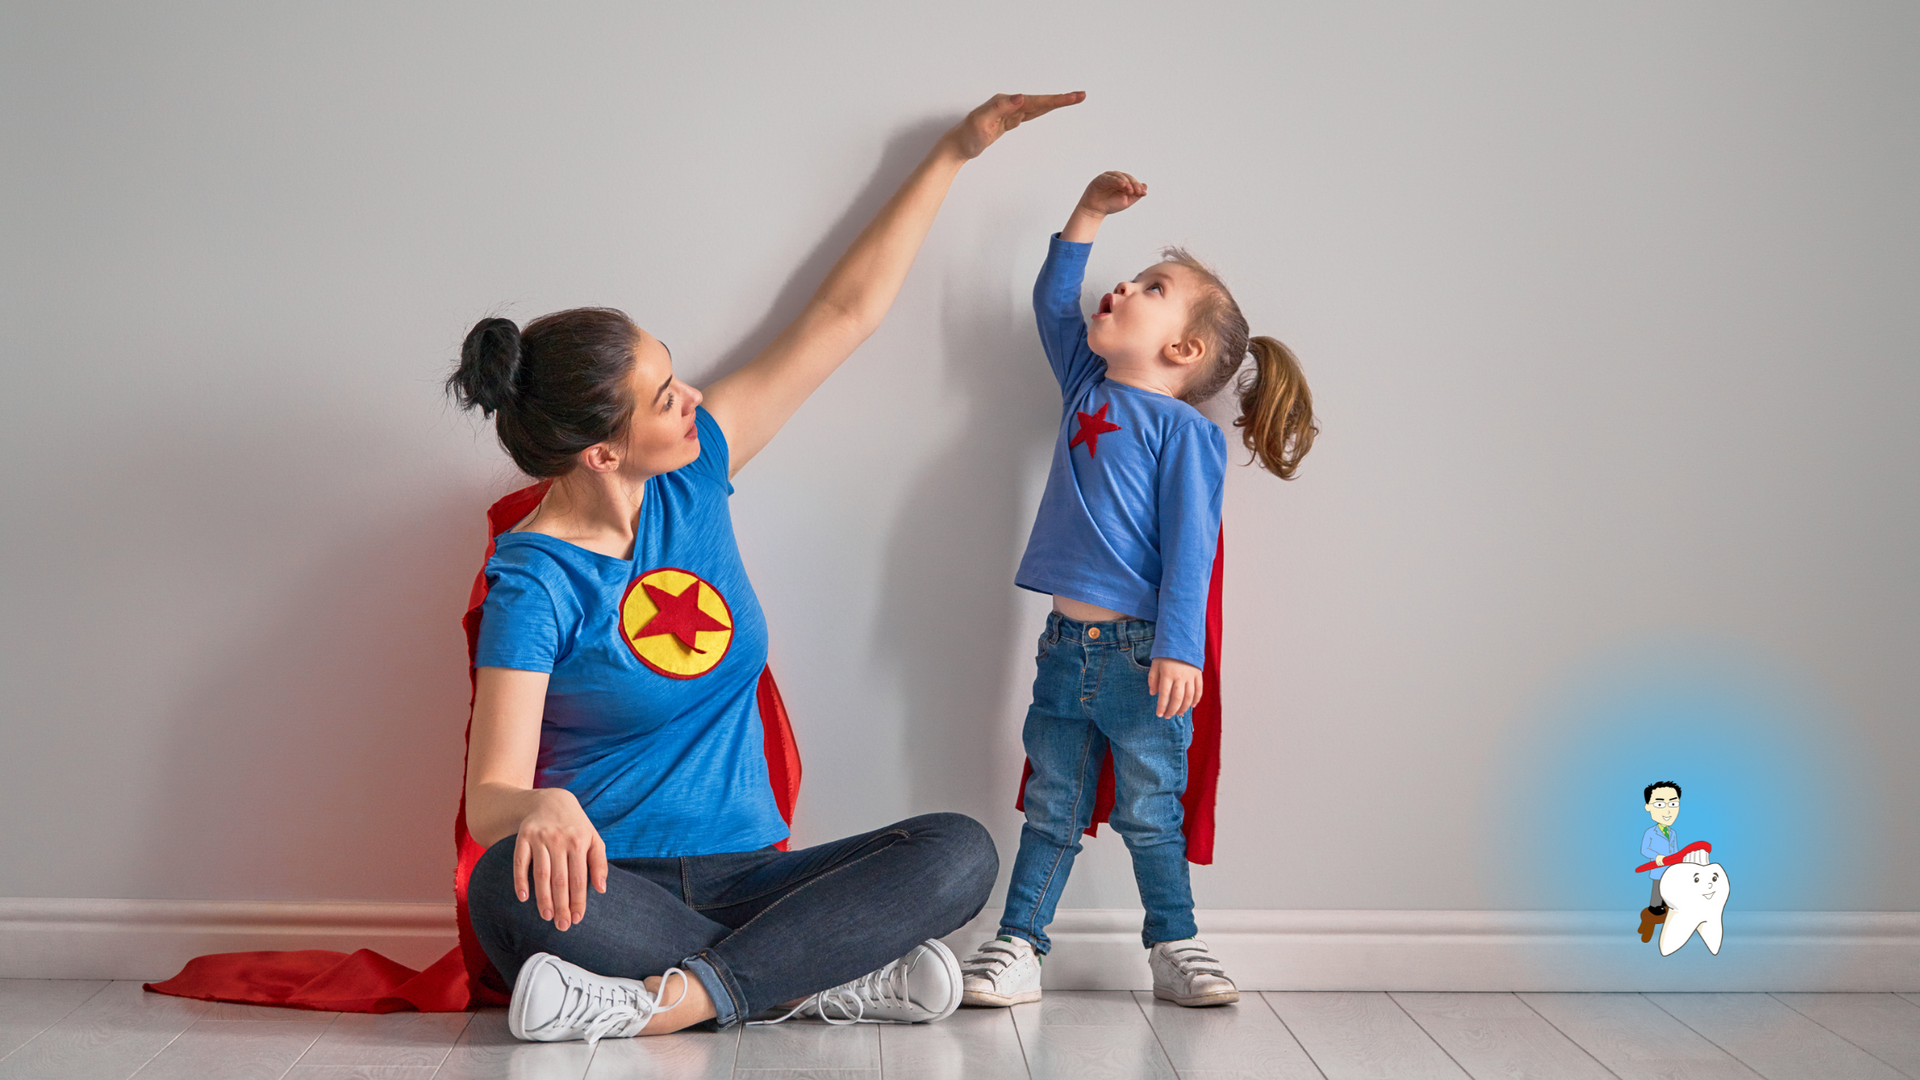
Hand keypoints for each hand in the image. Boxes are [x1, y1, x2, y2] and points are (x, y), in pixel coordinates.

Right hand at [512, 787, 607, 931]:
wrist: (550, 800)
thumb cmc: (575, 826)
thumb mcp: (593, 839)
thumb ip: (599, 863)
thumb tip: (601, 889)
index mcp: (579, 841)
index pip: (579, 878)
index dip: (578, 900)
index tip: (577, 919)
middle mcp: (559, 840)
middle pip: (560, 879)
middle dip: (561, 905)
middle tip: (562, 925)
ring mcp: (540, 838)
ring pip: (541, 874)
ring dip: (543, 898)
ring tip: (546, 916)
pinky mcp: (523, 837)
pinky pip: (520, 862)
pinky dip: (520, 880)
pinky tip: (523, 898)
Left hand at [943, 91, 1084, 160]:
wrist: (958, 145)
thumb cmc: (967, 136)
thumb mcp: (982, 122)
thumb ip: (1000, 108)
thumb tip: (1021, 97)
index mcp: (1005, 102)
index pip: (1035, 101)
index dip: (1054, 100)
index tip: (1070, 97)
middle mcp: (1008, 103)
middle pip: (1040, 101)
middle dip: (1061, 99)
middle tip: (1080, 95)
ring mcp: (1009, 111)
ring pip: (1037, 106)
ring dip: (1054, 103)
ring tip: (1072, 99)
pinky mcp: (1009, 120)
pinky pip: (1030, 114)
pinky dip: (1042, 109)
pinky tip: (1050, 107)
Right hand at [1078, 170, 1147, 216]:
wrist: (1096, 210)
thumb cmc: (1110, 205)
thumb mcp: (1126, 201)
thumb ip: (1136, 195)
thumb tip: (1145, 186)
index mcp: (1123, 182)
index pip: (1133, 181)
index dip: (1138, 186)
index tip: (1143, 193)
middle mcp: (1116, 178)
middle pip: (1127, 177)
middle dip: (1133, 184)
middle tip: (1137, 191)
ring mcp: (1108, 177)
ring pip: (1119, 176)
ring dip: (1125, 181)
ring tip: (1130, 189)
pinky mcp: (1100, 179)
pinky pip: (1109, 178)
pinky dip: (1116, 180)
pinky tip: (1122, 185)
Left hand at [1148, 657, 1202, 718]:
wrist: (1181, 640)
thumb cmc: (1166, 654)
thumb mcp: (1155, 664)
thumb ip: (1153, 679)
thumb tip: (1153, 693)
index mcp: (1167, 674)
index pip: (1164, 695)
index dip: (1162, 707)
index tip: (1159, 714)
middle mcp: (1180, 676)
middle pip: (1177, 698)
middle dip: (1172, 710)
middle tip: (1168, 716)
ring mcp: (1190, 676)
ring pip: (1189, 696)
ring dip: (1184, 707)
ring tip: (1178, 713)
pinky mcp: (1198, 674)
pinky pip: (1199, 690)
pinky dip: (1196, 699)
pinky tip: (1192, 705)